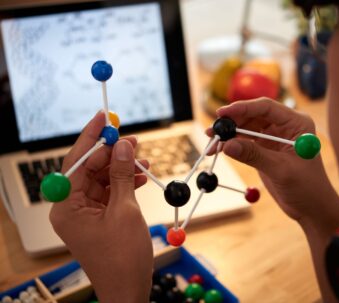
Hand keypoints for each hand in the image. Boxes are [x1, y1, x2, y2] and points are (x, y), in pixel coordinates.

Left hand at [49, 113, 152, 302]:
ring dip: (123, 167)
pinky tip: (142, 175)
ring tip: (143, 157)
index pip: (75, 163)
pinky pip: (110, 192)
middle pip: (89, 169)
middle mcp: (71, 208)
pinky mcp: (99, 217)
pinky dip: (126, 182)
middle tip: (133, 139)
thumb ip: (122, 175)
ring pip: (102, 179)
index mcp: (66, 207)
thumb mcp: (125, 211)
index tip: (102, 118)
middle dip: (112, 153)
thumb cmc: (123, 258)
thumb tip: (122, 145)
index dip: (91, 138)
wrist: (129, 289)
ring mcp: (86, 213)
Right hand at [212, 99, 338, 225]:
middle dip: (231, 123)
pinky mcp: (264, 148)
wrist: (312, 208)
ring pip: (245, 128)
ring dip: (228, 135)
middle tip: (212, 132)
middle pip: (252, 115)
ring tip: (211, 145)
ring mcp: (273, 136)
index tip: (222, 113)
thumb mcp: (281, 170)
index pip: (266, 108)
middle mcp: (284, 125)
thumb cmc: (307, 187)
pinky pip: (244, 141)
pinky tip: (218, 150)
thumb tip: (226, 145)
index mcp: (296, 123)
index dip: (242, 108)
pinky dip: (231, 145)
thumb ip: (254, 156)